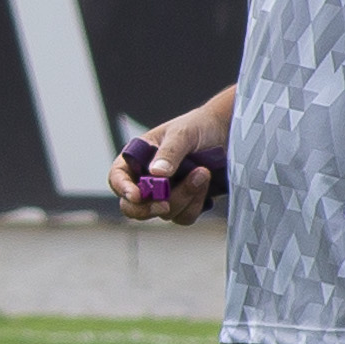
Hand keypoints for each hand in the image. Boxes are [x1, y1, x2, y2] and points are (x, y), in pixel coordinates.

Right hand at [108, 89, 234, 222]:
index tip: (136, 195)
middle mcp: (147, 180)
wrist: (226, 134)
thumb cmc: (199, 127)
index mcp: (137, 159)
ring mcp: (165, 194)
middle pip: (133, 207)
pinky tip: (205, 183)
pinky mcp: (184, 204)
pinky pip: (183, 216)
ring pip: (163, 212)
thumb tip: (156, 174)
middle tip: (165, 204)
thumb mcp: (183, 133)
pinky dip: (195, 203)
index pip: (117, 178)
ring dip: (183, 197)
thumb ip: (169, 152)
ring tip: (203, 173)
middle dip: (148, 208)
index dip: (122, 189)